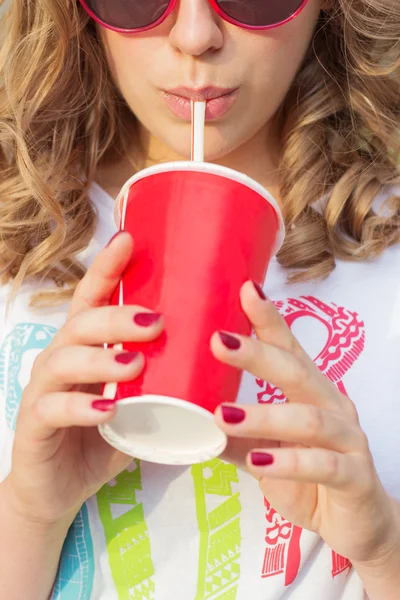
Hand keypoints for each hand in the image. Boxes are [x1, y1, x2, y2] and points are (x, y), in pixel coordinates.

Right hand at [5, 231, 163, 526]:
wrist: (58, 490)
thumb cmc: (103, 437)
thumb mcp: (136, 404)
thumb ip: (163, 379)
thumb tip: (220, 353)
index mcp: (85, 348)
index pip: (92, 300)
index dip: (107, 269)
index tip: (130, 240)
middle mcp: (60, 360)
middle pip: (82, 324)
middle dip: (117, 317)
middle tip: (155, 321)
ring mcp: (43, 391)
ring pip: (63, 360)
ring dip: (100, 357)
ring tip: (134, 362)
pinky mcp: (34, 426)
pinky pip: (52, 409)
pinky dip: (81, 407)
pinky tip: (107, 408)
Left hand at [210, 280, 399, 564]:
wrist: (355, 523)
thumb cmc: (308, 477)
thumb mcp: (264, 452)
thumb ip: (234, 435)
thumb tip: (187, 419)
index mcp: (310, 393)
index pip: (289, 349)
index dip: (268, 320)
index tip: (244, 290)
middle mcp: (332, 407)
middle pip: (296, 372)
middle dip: (258, 354)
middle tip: (218, 343)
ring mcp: (348, 440)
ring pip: (308, 419)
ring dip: (263, 416)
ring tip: (222, 415)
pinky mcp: (355, 477)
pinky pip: (323, 466)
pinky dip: (288, 462)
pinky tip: (258, 462)